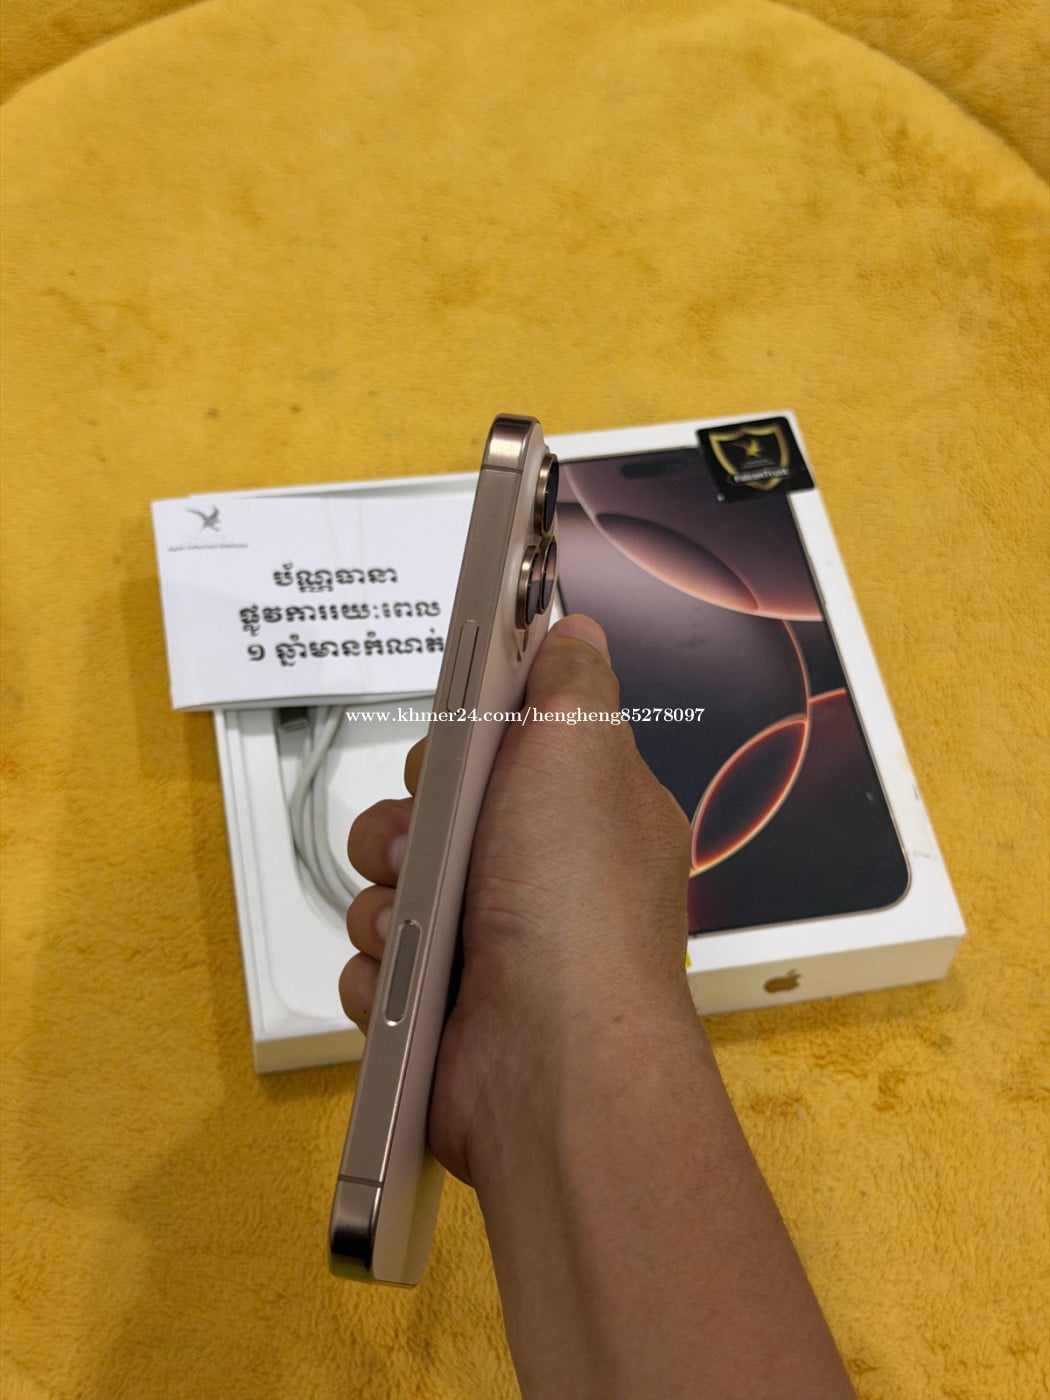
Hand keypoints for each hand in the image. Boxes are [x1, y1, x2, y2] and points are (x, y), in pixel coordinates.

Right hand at [340, 614, 694, 1182]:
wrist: (550, 1064)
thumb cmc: (571, 898)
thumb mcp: (579, 754)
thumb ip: (570, 683)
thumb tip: (576, 629)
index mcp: (584, 814)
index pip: (507, 749)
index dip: (466, 740)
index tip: (451, 745)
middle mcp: (540, 876)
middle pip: (434, 813)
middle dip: (410, 819)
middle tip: (427, 837)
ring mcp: (489, 944)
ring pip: (393, 887)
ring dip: (387, 898)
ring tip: (416, 925)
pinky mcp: (440, 1005)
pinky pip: (376, 962)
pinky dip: (381, 969)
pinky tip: (409, 983)